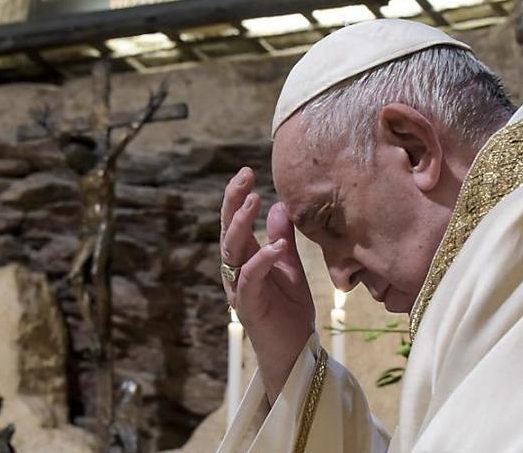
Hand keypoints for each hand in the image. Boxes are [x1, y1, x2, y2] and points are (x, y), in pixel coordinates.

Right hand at [220, 167, 314, 402]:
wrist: (295, 351)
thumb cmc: (290, 310)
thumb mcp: (290, 267)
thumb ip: (281, 238)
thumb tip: (278, 205)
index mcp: (245, 258)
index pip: (235, 222)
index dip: (237, 197)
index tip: (246, 172)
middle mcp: (236, 270)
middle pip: (227, 230)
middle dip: (233, 203)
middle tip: (244, 177)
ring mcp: (239, 288)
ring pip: (232, 251)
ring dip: (241, 225)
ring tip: (254, 201)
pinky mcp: (248, 306)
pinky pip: (250, 279)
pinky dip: (262, 261)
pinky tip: (276, 246)